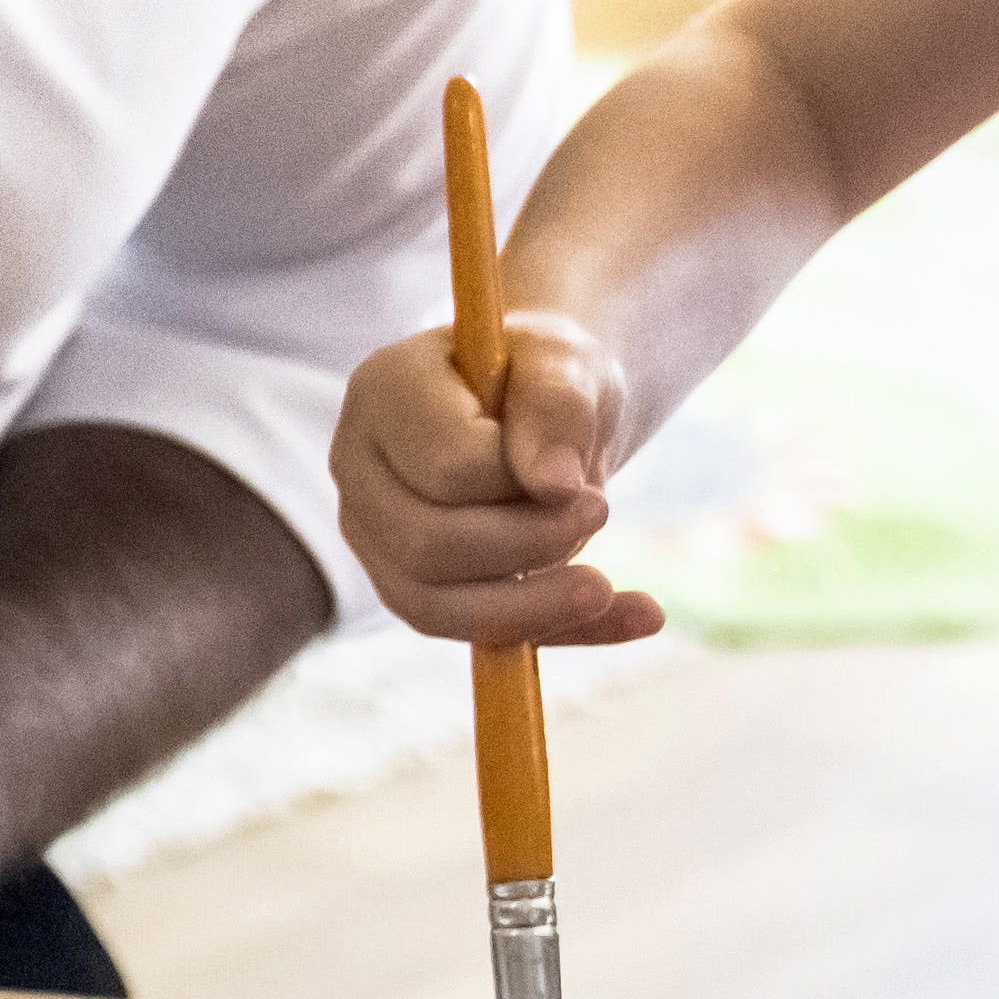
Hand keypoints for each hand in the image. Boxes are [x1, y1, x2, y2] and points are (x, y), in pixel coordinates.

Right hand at [331, 310, 665, 648]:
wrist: (540, 404)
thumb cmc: (542, 372)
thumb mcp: (562, 362)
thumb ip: (555, 405)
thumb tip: (556, 487)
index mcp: (382, 393)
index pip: (446, 468)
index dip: (519, 479)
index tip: (577, 473)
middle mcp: (358, 470)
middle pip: (426, 546)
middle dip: (528, 545)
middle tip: (601, 513)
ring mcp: (376, 537)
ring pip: (435, 608)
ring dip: (535, 606)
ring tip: (608, 586)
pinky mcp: (415, 588)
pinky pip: (476, 637)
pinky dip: (564, 634)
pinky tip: (640, 617)